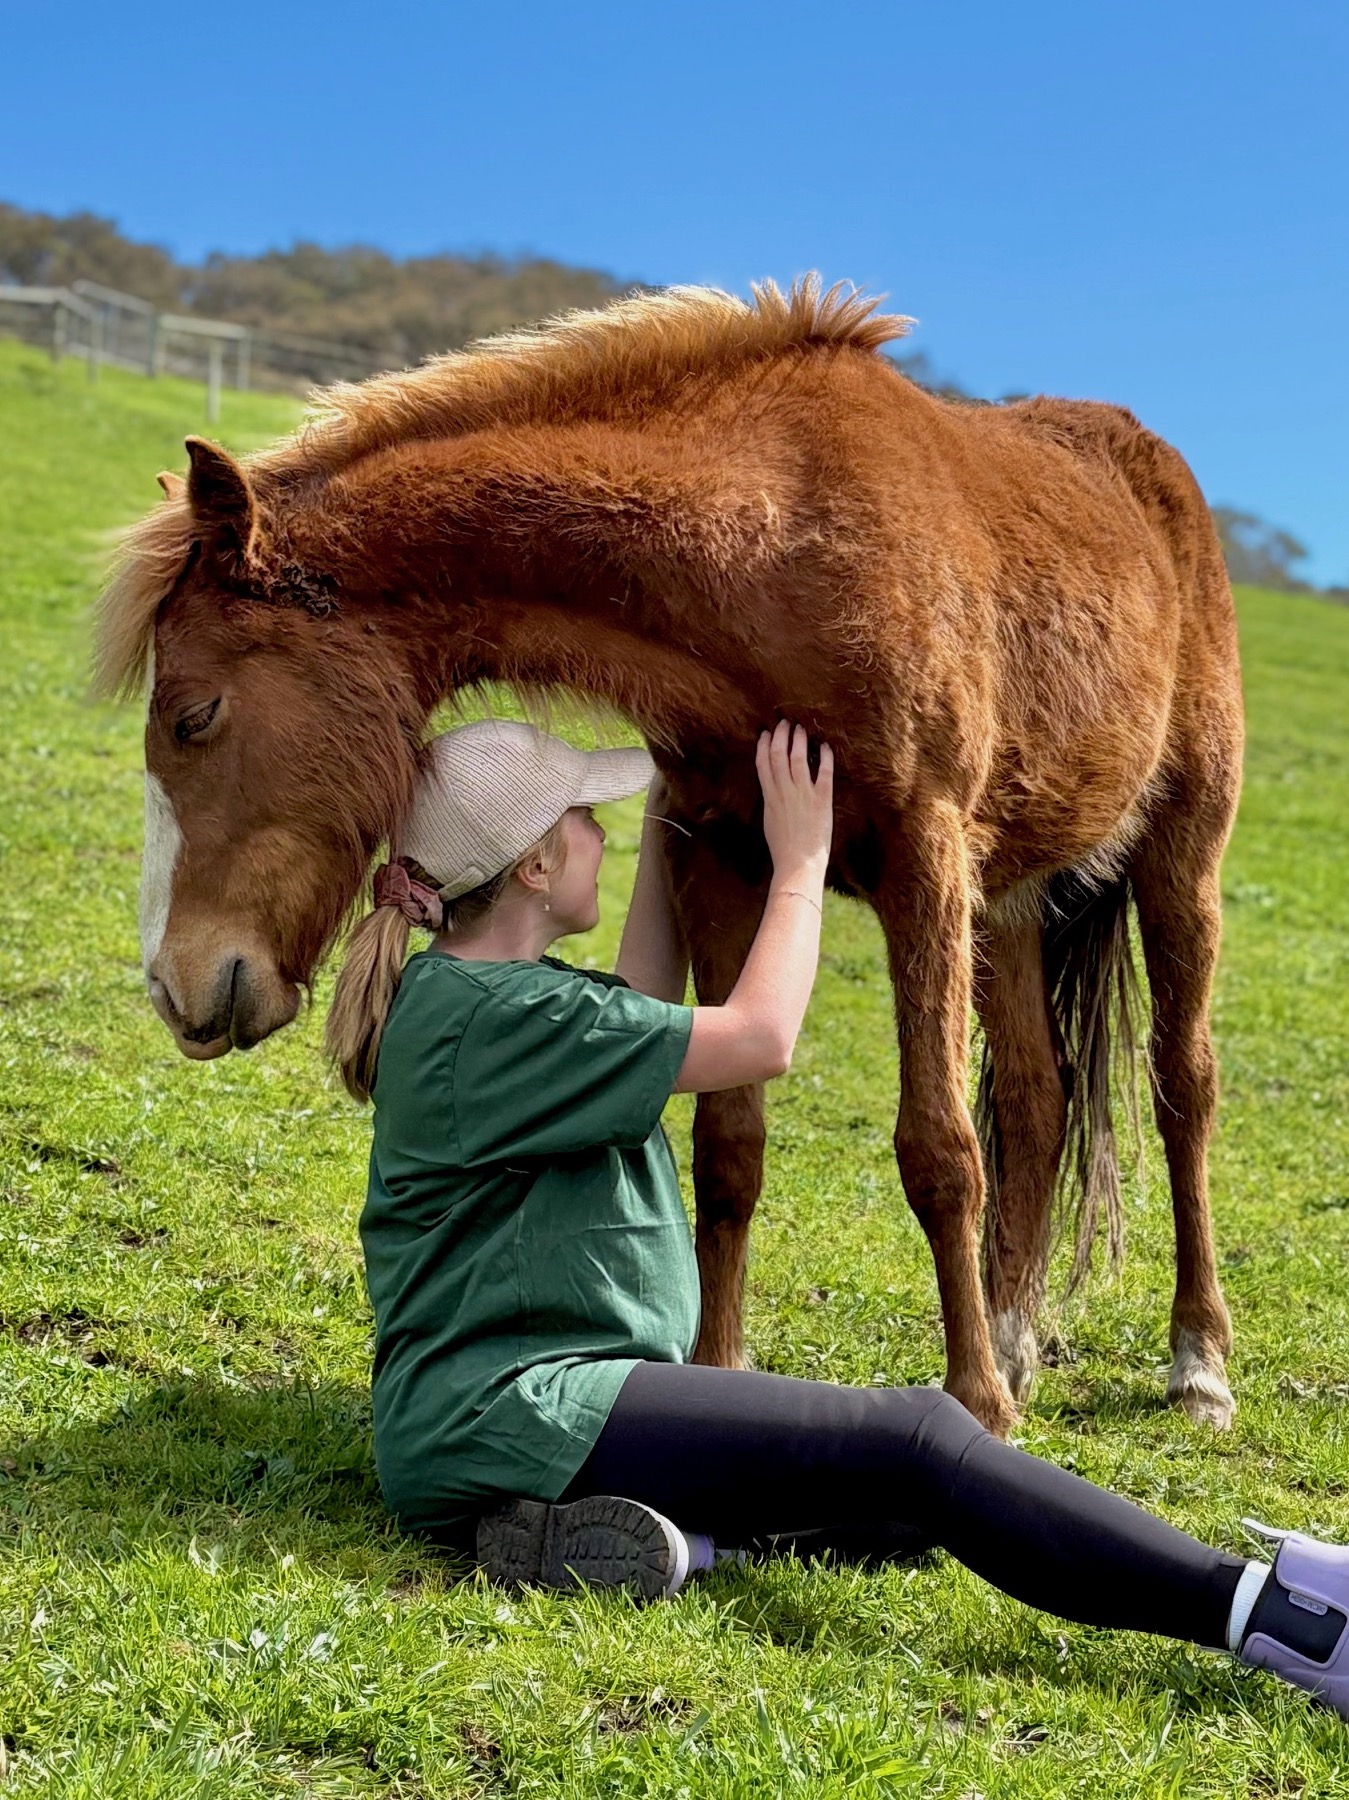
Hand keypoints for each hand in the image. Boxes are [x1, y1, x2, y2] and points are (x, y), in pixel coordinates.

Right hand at [756, 721, 833, 877]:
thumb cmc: (783, 848)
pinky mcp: (822, 800)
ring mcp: (803, 794)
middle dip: (780, 736)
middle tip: (784, 723)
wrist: (798, 864)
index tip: (765, 733)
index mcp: (770, 797)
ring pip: (798, 758)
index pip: (763, 763)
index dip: (763, 745)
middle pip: (778, 755)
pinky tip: (825, 746)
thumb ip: (772, 802)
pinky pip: (824, 772)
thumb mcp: (770, 821)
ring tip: (800, 729)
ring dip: (799, 741)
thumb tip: (773, 789)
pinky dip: (824, 757)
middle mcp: (784, 792)